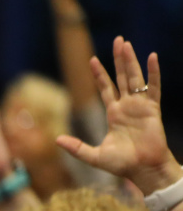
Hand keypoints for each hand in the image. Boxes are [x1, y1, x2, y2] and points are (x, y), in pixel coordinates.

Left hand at [56, 37, 181, 195]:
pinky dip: (153, 73)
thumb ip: (76, 148)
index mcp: (114, 114)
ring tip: (126, 43)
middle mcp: (127, 106)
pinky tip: (151, 57)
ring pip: (135, 78)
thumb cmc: (122, 165)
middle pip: (122, 77)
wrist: (143, 170)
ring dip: (131, 60)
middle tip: (118, 40)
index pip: (105, 88)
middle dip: (119, 59)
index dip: (100, 74)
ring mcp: (140, 106)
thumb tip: (56, 140)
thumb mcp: (93, 156)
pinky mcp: (152, 109)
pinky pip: (153, 87)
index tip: (92, 59)